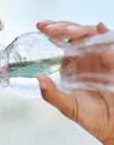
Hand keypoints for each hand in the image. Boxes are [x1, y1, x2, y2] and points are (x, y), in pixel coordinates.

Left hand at [35, 20, 113, 144]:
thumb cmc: (92, 117)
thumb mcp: (68, 106)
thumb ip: (51, 94)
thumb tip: (38, 78)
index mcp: (72, 64)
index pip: (61, 42)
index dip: (52, 31)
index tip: (40, 26)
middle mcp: (87, 57)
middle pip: (75, 33)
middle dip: (62, 27)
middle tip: (49, 29)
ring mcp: (103, 57)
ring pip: (92, 34)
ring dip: (80, 29)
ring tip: (68, 32)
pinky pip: (112, 42)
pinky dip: (106, 33)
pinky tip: (100, 28)